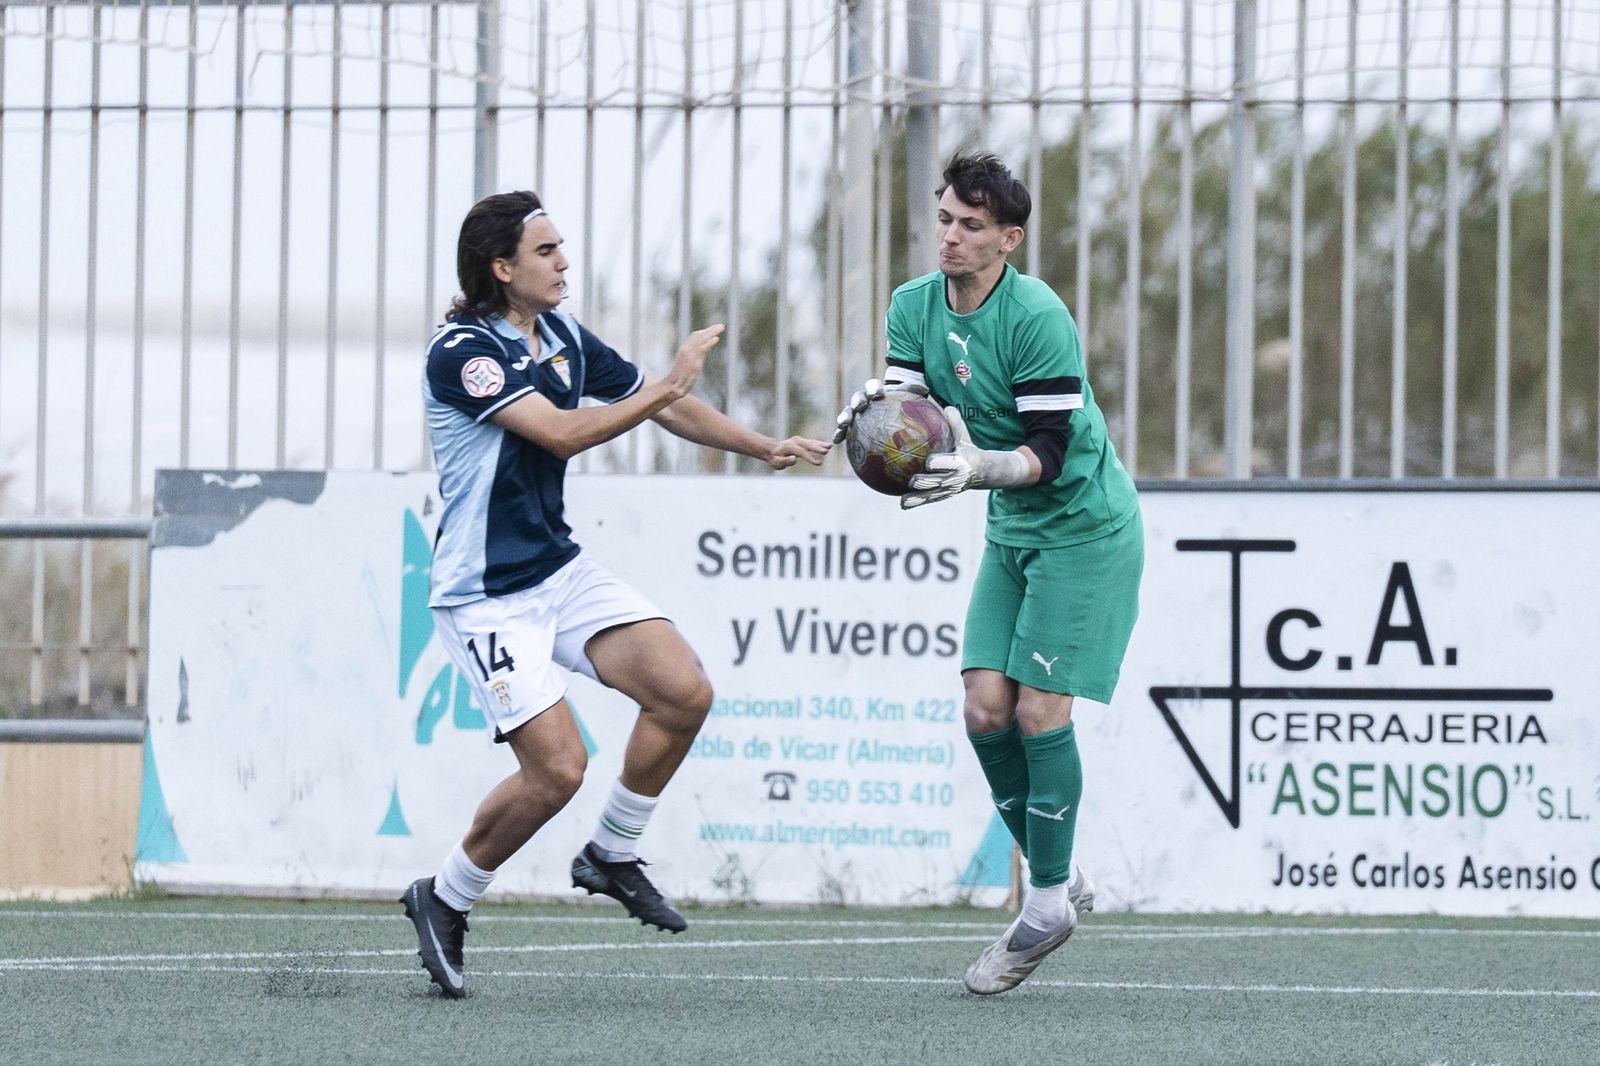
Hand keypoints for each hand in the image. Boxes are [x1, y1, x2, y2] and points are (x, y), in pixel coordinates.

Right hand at [662, 324, 723, 399]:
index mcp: (683, 350)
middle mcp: (686, 350)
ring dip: (712, 332)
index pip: (694, 337)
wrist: (672, 387)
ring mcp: (690, 355)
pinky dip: (709, 343)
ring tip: (721, 327)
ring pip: (702, 339)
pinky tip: (716, 338)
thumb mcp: (685, 366)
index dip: (704, 332)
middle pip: (699, 335)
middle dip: (710, 330)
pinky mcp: (694, 362)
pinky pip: (702, 349)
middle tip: (720, 326)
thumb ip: (691, 359)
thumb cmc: (678, 380)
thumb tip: (696, 358)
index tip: (712, 330)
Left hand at [765, 435, 831, 469]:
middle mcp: (795, 441)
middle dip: (817, 448)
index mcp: (789, 446)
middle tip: (826, 451)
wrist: (773, 449)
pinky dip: (820, 444)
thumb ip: (785, 461)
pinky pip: (812, 442)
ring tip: (830, 446)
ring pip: (811, 442)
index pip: (801, 452)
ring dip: (821, 444)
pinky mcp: (802, 441)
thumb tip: (794, 459)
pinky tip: (828, 445)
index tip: (818, 463)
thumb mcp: (777, 462)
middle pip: (808, 445)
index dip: (810, 457)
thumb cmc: (775, 458)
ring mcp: (799, 440)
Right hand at [831, 378, 930, 442]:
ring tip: (843, 424)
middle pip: (858, 398)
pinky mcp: (850, 425)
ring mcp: (854, 412)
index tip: (877, 394)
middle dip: (857, 401)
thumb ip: (913, 394)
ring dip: (844, 417)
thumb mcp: (907, 400)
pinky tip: (836, 441)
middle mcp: (863, 400)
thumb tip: (924, 388)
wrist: (887, 412)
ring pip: (847, 413)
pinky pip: (843, 430)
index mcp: (874, 391)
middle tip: (860, 406)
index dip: (873, 389)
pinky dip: (839, 434)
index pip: (872, 386)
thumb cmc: (898, 405)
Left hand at [902, 406, 1031, 509]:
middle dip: (926, 482)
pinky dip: (916, 503)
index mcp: (961, 462)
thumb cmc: (967, 449)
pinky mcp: (943, 495)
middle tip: (913, 480)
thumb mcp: (964, 436)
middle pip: (939, 482)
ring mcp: (948, 489)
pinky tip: (902, 504)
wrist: (982, 472)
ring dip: (918, 498)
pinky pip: (929, 500)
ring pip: (932, 495)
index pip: (950, 463)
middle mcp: (955, 478)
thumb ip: (955, 423)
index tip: (929, 461)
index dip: (940, 463)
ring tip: (903, 501)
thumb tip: (946, 406)